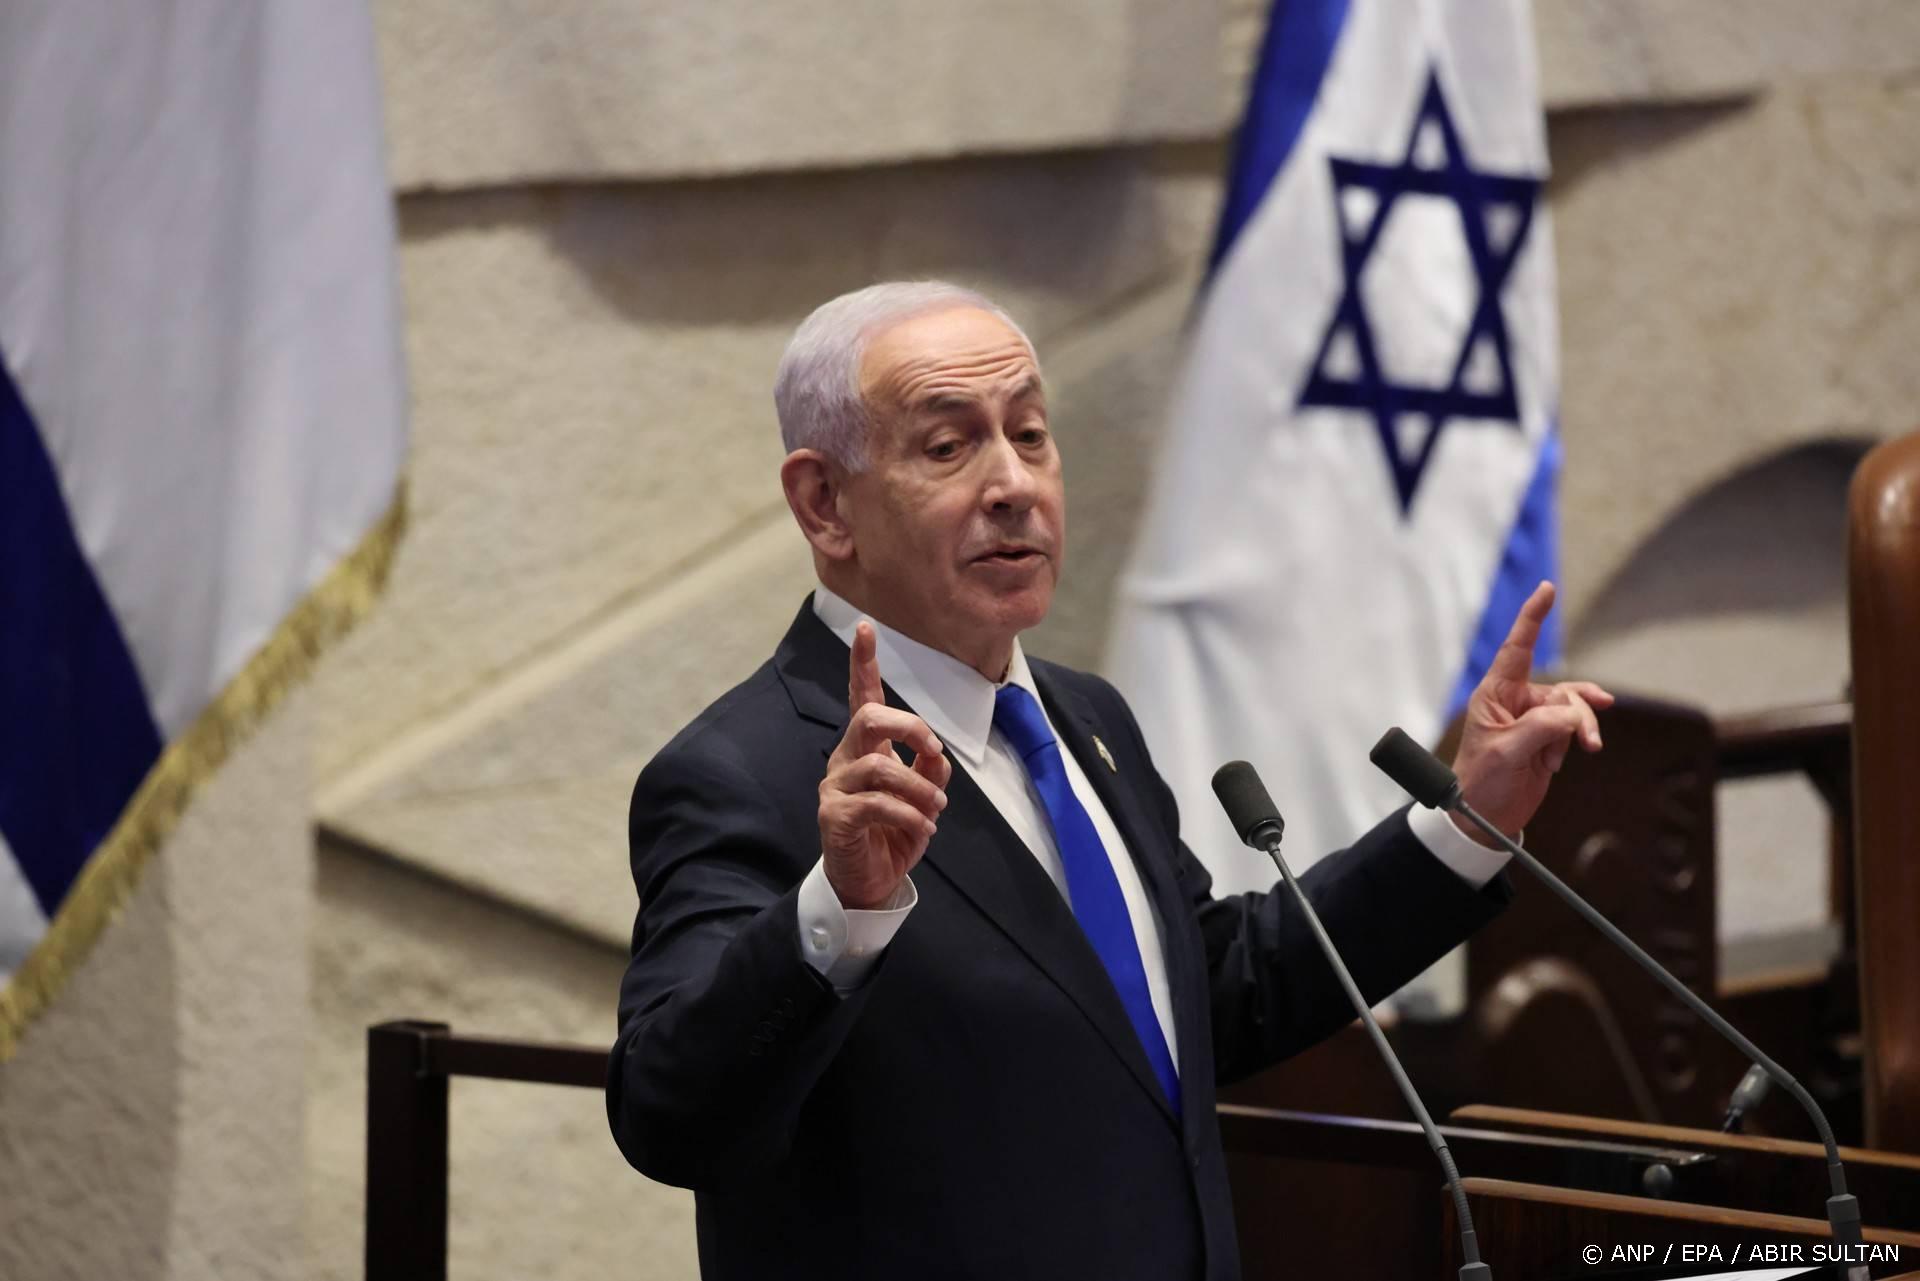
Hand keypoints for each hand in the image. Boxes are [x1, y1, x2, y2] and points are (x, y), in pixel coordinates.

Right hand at [819, 621, 952, 908]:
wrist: (869, 883)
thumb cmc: (893, 834)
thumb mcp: (923, 797)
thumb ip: (929, 769)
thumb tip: (937, 752)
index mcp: (866, 748)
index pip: (863, 698)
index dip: (864, 663)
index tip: (866, 628)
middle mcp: (846, 760)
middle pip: (870, 718)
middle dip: (910, 727)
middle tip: (934, 749)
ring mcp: (836, 787)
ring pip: (880, 766)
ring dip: (919, 787)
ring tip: (936, 811)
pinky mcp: (835, 816)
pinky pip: (877, 804)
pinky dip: (909, 815)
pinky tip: (923, 830)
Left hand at [1449, 582, 1613, 846]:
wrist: (1486, 817)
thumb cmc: (1482, 783)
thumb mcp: (1506, 754)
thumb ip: (1539, 729)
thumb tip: (1571, 714)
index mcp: (1494, 695)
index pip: (1516, 648)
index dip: (1532, 618)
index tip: (1547, 588)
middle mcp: (1514, 701)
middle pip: (1561, 690)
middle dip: (1578, 712)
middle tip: (1586, 741)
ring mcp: (1533, 718)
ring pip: (1573, 708)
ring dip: (1583, 727)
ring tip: (1588, 748)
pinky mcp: (1547, 737)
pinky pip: (1575, 726)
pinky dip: (1579, 739)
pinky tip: (1564, 758)